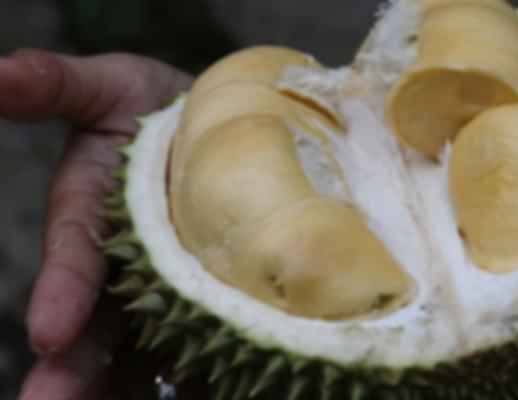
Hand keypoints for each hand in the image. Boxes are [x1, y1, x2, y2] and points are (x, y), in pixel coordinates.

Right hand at [0, 49, 191, 399]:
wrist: (227, 133)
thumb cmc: (161, 110)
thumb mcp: (110, 87)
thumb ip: (57, 86)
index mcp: (94, 224)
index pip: (75, 263)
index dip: (63, 294)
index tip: (49, 334)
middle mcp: (124, 271)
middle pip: (97, 331)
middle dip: (77, 375)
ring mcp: (167, 297)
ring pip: (143, 355)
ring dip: (127, 391)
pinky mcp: (212, 308)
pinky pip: (206, 351)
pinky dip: (207, 380)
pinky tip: (220, 392)